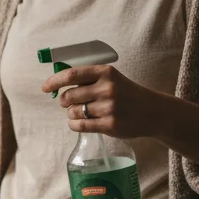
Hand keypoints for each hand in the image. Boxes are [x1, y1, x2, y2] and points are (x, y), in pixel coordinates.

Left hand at [41, 65, 165, 138]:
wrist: (153, 112)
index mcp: (106, 72)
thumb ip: (89, 79)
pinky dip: (74, 124)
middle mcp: (107, 88)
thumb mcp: (112, 79)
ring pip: (73, 112)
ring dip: (71, 114)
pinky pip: (80, 126)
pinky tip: (79, 123)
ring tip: (81, 112)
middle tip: (67, 103)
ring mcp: (109, 107)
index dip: (54, 81)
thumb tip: (58, 83)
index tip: (45, 87)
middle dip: (63, 101)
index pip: (71, 74)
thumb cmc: (128, 94)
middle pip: (69, 95)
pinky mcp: (110, 125)